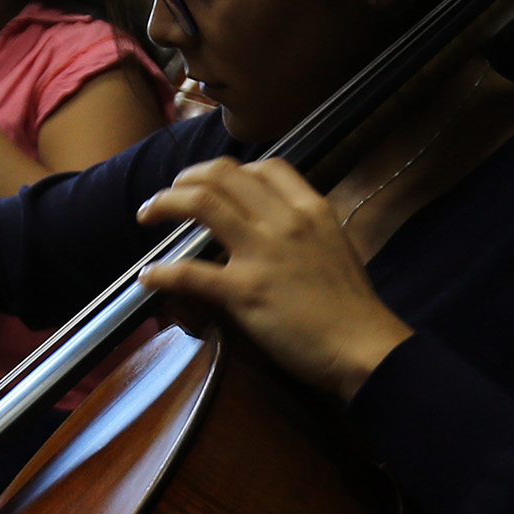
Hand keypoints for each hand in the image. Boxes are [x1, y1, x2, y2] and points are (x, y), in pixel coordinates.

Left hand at [135, 158, 413, 400]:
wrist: (365, 347)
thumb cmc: (352, 307)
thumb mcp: (336, 247)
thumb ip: (304, 230)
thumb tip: (273, 228)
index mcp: (311, 208)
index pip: (264, 166)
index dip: (230, 170)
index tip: (214, 184)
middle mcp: (284, 220)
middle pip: (223, 175)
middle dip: (186, 179)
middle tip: (169, 196)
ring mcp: (263, 253)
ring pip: (200, 203)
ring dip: (164, 203)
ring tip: (148, 214)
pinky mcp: (245, 292)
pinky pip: (190, 272)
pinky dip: (162, 272)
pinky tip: (149, 277)